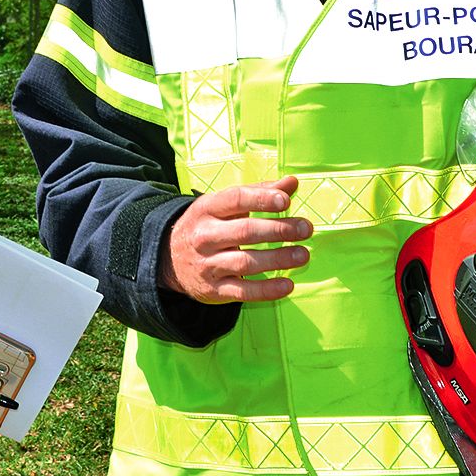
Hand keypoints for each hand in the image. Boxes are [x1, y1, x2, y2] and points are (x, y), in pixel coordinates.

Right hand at [159, 176, 309, 304]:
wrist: (168, 259)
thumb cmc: (207, 226)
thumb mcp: (224, 205)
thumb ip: (259, 192)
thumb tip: (292, 182)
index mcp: (207, 209)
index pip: (235, 200)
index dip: (261, 199)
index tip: (286, 201)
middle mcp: (205, 236)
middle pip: (245, 232)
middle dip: (279, 230)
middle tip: (306, 228)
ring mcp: (208, 264)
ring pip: (246, 263)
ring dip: (278, 259)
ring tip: (303, 254)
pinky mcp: (214, 290)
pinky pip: (243, 292)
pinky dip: (266, 290)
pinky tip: (287, 285)